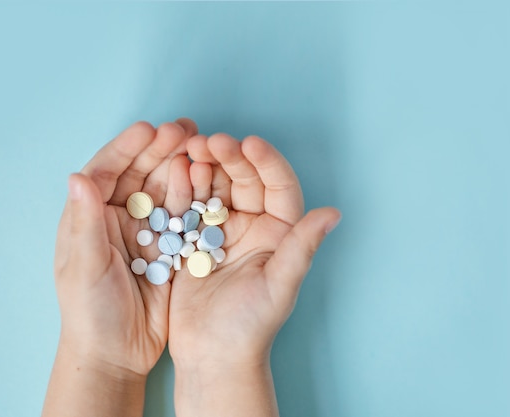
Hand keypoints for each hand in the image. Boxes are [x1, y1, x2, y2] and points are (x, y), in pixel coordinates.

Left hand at [53, 119, 196, 375]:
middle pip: (141, 174)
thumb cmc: (90, 312)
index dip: (127, 148)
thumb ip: (85, 222)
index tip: (149, 129)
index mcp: (90, 217)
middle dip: (161, 149)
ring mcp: (148, 231)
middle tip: (185, 128)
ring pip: (165, 190)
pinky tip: (209, 179)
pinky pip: (184, 215)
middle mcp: (119, 218)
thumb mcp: (85, 267)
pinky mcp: (171, 247)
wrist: (117, 352)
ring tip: (202, 145)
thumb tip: (78, 176)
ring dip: (181, 166)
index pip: (107, 172)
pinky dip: (195, 196)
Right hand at [168, 131, 340, 366]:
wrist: (211, 355)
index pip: (278, 187)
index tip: (249, 143)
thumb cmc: (250, 326)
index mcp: (279, 233)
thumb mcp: (279, 285)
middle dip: (229, 157)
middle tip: (208, 142)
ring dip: (204, 165)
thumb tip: (334, 214)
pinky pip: (189, 204)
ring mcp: (221, 230)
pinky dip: (182, 186)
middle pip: (244, 180)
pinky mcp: (193, 239)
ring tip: (189, 149)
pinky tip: (175, 170)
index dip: (266, 162)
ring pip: (216, 186)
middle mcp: (253, 226)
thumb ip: (302, 247)